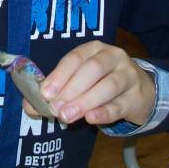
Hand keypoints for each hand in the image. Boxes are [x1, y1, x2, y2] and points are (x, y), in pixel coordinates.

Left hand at [22, 41, 155, 126]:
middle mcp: (113, 57)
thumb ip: (56, 93)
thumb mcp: (79, 82)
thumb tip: (30, 107)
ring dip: (85, 101)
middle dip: (71, 89)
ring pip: (108, 86)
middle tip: (55, 108)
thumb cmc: (101, 84)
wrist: (139, 92)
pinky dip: (104, 112)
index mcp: (94, 49)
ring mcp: (128, 75)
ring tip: (67, 115)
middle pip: (92, 69)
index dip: (60, 75)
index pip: (75, 58)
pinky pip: (120, 104)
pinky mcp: (137, 96)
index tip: (46, 93)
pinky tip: (90, 118)